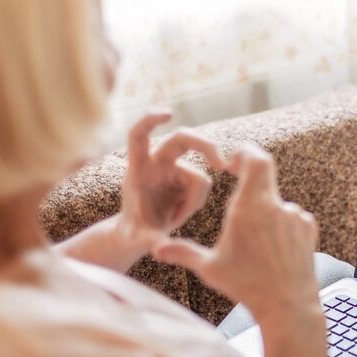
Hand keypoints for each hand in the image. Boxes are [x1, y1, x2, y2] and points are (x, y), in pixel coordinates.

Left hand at [118, 112, 228, 250]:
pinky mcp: (187, 178)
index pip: (139, 135)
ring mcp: (174, 168)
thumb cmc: (134, 231)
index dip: (150, 120)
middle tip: (222, 164)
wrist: (142, 233)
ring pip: (200, 175)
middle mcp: (157, 162)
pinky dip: (197, 203)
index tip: (170, 114)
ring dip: (194, 201)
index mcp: (138, 167)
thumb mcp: (136, 237)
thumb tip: (156, 242)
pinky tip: (183, 214)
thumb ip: (145, 237)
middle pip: (184, 139)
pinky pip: (203, 187)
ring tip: (177, 219)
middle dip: (206, 146)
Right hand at [152, 146, 319, 323]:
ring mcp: (296, 217)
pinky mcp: (308, 229)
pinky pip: (291, 217)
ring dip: (263, 211)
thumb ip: (182, 252)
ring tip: (253, 240)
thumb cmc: (246, 286)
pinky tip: (271, 248)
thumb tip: (155, 249)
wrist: (288, 306)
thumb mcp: (210, 269)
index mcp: (251, 207)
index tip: (233, 162)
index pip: (256, 159)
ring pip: (276, 202)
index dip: (245, 152)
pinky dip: (280, 225)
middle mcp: (276, 206)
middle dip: (248, 180)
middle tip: (237, 186)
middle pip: (264, 176)